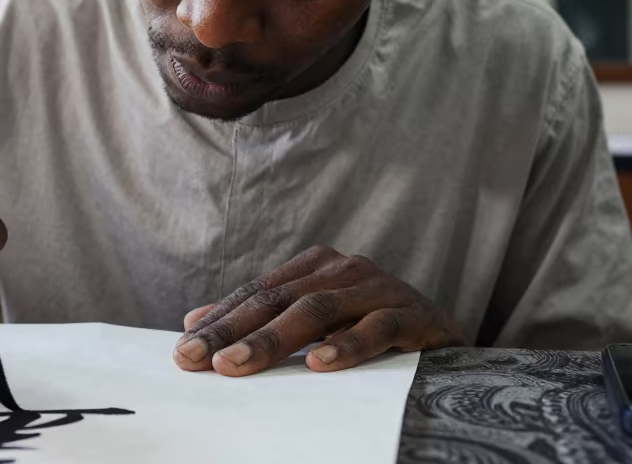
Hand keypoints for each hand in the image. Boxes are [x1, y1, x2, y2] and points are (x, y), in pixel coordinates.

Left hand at [173, 246, 464, 375]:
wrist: (449, 339)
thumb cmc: (371, 329)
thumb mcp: (313, 323)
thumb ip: (260, 318)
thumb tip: (193, 321)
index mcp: (316, 267)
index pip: (256, 294)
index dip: (219, 319)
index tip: (182, 349)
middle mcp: (344, 270)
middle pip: (277, 301)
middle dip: (231, 330)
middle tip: (195, 357)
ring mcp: (380, 289)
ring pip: (317, 311)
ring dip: (272, 340)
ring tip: (235, 365)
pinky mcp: (415, 316)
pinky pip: (377, 329)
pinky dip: (346, 346)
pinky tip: (318, 365)